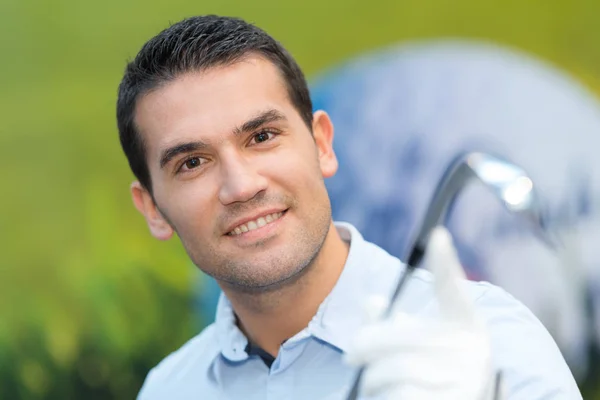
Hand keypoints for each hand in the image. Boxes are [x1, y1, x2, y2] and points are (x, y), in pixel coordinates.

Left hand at [345, 227, 500, 399]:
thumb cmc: (435, 370)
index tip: (437, 235)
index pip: (453, 288)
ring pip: (393, 369)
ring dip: (372, 376)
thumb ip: (396, 322)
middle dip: (364, 345)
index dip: (445, 263)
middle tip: (350, 355)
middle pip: (399, 335)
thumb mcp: (422, 342)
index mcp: (466, 324)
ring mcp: (467, 378)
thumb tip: (370, 302)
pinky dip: (385, 395)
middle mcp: (472, 347)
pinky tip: (389, 395)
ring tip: (372, 380)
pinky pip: (400, 394)